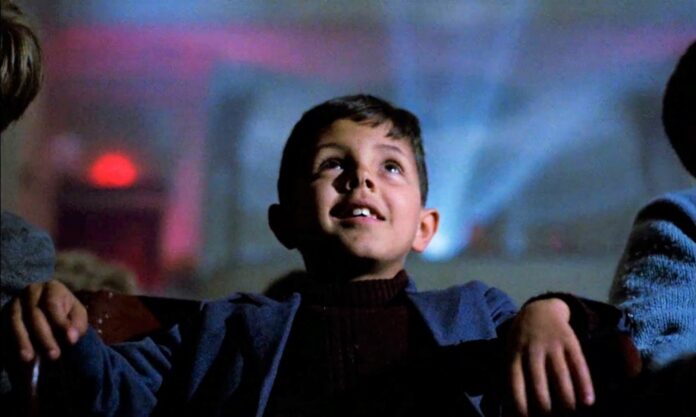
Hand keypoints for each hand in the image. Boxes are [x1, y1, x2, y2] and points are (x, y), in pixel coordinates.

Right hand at [10, 280, 87, 361]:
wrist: (44, 309)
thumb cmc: (65, 313)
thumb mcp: (76, 314)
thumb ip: (77, 324)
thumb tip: (72, 338)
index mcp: (52, 288)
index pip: (53, 304)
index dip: (61, 323)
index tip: (70, 341)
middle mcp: (30, 292)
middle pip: (35, 314)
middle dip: (45, 337)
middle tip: (54, 355)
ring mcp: (14, 303)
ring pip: (15, 322)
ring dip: (22, 341)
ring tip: (30, 359)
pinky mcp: (2, 315)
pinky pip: (3, 330)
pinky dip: (9, 344)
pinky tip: (16, 357)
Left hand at [507, 298, 593, 415]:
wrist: (539, 310)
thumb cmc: (523, 341)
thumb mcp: (512, 353)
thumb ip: (514, 377)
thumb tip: (512, 410)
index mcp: (514, 355)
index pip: (516, 385)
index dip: (521, 405)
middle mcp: (532, 351)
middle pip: (539, 384)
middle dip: (545, 408)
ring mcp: (552, 345)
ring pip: (560, 377)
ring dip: (566, 401)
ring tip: (569, 414)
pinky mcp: (570, 341)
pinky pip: (579, 365)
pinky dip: (584, 384)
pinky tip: (588, 401)